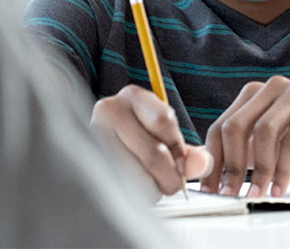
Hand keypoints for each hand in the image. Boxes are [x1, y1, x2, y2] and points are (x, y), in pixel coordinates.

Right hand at [90, 84, 212, 194]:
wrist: (105, 142)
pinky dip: (134, 194)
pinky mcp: (87, 159)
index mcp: (133, 96)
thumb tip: (202, 163)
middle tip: (173, 185)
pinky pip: (119, 186)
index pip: (164, 121)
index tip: (184, 166)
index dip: (179, 150)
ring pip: (136, 174)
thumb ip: (188, 152)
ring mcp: (92, 134)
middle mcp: (109, 110)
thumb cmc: (140, 138)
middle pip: (153, 153)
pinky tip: (134, 187)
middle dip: (170, 176)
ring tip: (151, 184)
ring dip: (151, 188)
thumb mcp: (166, 137)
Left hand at [202, 76, 289, 197]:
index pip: (221, 126)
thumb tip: (212, 177)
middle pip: (236, 126)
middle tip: (230, 194)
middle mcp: (271, 87)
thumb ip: (243, 154)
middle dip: (230, 165)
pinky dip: (283, 169)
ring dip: (259, 170)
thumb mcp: (268, 150)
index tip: (210, 188)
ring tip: (259, 194)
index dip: (213, 160)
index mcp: (253, 94)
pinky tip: (279, 188)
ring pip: (263, 133)